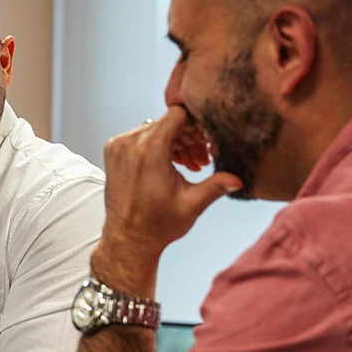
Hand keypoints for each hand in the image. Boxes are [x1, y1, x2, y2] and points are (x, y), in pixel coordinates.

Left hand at [99, 107, 242, 282]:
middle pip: (166, 121)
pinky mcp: (112, 152)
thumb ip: (216, 186)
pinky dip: (156, 145)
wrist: (128, 238)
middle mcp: (129, 143)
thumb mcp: (192, 204)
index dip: (196, 125)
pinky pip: (139, 137)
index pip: (177, 114)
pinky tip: (170, 164)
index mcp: (149, 150)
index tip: (205, 142)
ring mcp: (117, 146)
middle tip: (201, 160)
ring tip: (188, 165)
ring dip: (173, 142)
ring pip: (153, 128)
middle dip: (188, 137)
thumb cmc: (158, 225)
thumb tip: (239, 179)